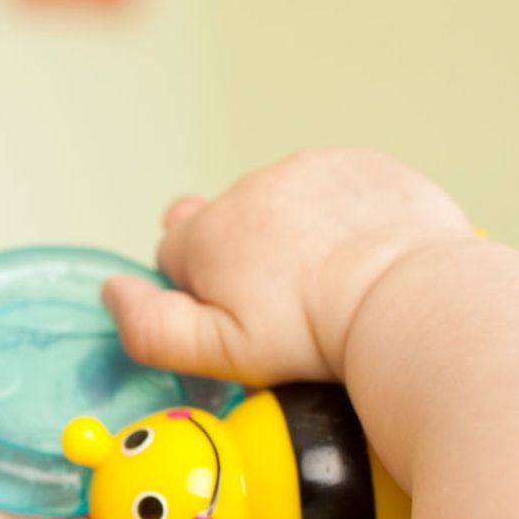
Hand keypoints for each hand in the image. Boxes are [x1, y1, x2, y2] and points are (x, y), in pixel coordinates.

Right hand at [103, 149, 470, 385]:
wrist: (405, 296)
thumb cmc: (315, 332)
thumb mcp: (221, 352)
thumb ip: (153, 328)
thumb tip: (114, 293)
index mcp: (209, 233)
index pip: (175, 253)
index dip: (200, 290)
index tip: (240, 316)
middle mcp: (251, 189)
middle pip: (230, 224)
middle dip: (250, 259)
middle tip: (292, 306)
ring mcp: (310, 169)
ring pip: (287, 203)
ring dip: (300, 234)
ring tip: (335, 282)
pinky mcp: (362, 166)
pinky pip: (342, 189)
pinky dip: (349, 218)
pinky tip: (369, 256)